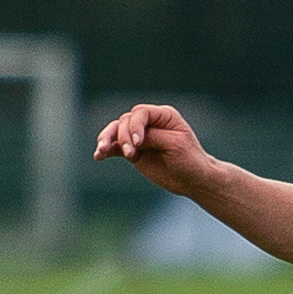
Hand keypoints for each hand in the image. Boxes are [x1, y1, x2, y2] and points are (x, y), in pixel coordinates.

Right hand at [92, 102, 210, 193]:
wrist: (193, 181)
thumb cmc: (190, 160)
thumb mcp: (175, 145)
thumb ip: (153, 137)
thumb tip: (131, 137)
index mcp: (163, 116)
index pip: (141, 113)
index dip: (135, 125)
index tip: (139, 143)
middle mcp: (149, 123)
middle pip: (125, 121)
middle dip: (123, 136)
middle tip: (130, 154)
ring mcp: (139, 137)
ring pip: (116, 132)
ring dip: (107, 139)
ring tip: (101, 151)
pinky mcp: (133, 152)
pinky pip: (115, 148)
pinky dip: (106, 150)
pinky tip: (98, 156)